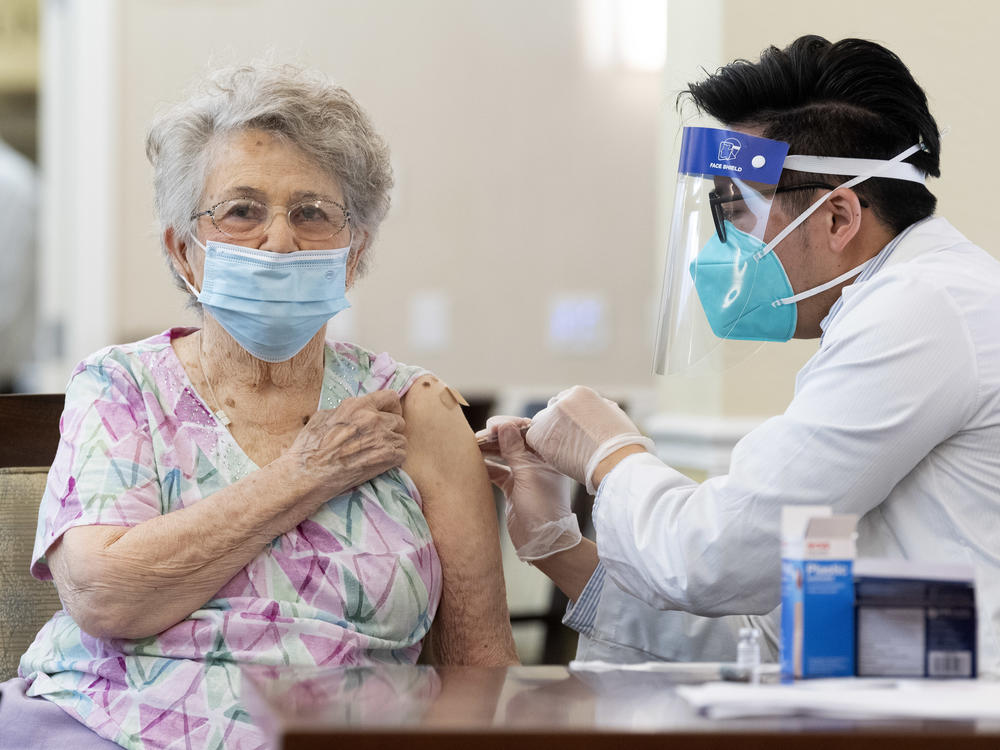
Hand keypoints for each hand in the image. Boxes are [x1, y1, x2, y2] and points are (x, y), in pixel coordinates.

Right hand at [285, 390, 406, 499]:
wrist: (308, 474)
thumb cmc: (310, 448)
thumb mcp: (322, 418)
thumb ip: (344, 412)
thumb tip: (353, 413)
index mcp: (357, 406)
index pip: (390, 397)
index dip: (391, 407)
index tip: (388, 415)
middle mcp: (373, 418)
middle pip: (398, 420)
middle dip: (391, 429)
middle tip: (380, 440)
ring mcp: (381, 437)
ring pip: (401, 438)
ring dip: (392, 446)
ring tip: (376, 454)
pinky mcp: (387, 457)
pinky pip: (402, 454)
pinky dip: (394, 460)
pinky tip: (380, 464)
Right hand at [480, 417, 581, 561]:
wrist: (543, 542)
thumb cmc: (542, 507)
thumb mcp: (528, 475)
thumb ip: (515, 450)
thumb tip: (505, 425)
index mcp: (547, 456)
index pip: (527, 432)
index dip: (509, 426)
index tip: (492, 426)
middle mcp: (536, 462)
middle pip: (513, 442)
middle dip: (495, 438)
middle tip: (477, 437)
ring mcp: (524, 475)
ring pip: (503, 456)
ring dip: (488, 451)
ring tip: (471, 447)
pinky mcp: (513, 487)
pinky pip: (497, 471)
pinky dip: (486, 466)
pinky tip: (472, 463)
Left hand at [526, 385, 653, 493]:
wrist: (616, 462)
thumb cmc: (622, 444)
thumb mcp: (613, 414)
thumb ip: (596, 407)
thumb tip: (590, 408)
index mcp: (580, 393)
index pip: (565, 401)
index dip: (568, 418)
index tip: (574, 431)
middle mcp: (562, 401)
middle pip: (551, 412)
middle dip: (556, 425)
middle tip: (567, 443)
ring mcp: (550, 417)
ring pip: (541, 425)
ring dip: (549, 437)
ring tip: (565, 453)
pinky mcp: (541, 436)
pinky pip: (534, 439)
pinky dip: (542, 449)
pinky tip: (558, 457)